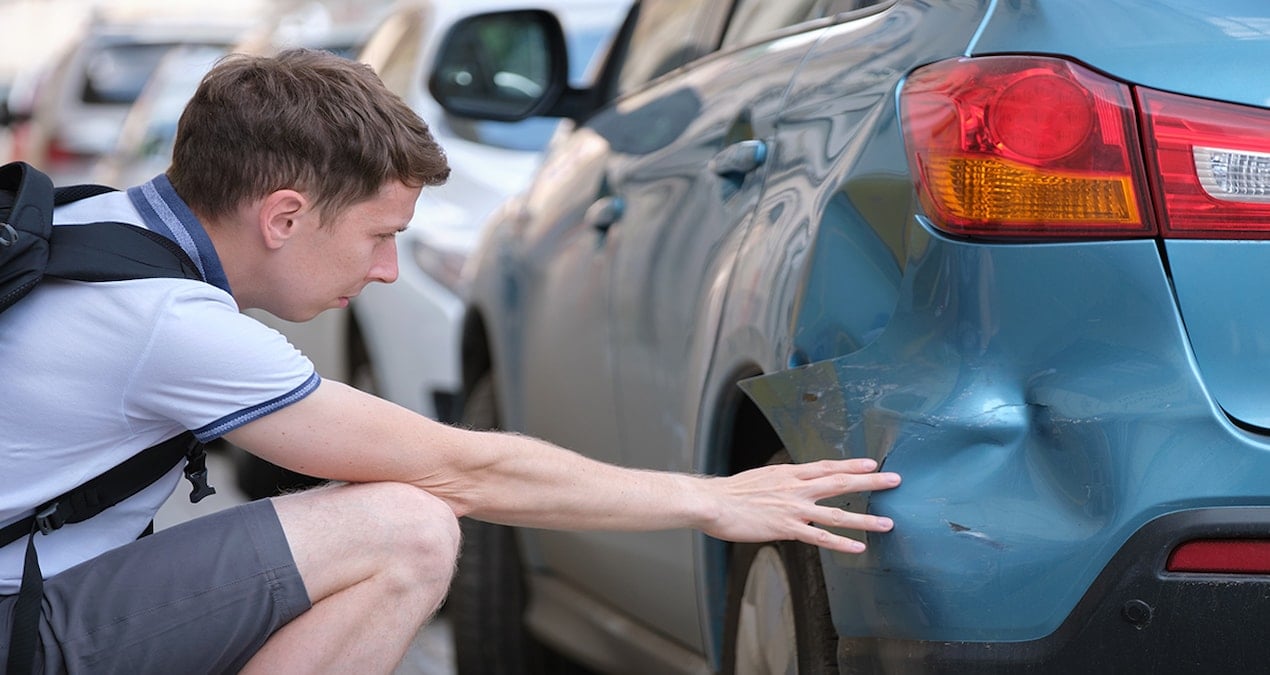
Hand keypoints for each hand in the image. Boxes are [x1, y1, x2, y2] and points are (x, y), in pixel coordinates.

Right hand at [701, 458, 899, 553]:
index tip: (871, 463)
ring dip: (865, 517)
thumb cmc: (732, 492)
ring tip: (888, 523)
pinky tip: (858, 547)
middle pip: (841, 482)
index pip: (828, 466)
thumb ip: (781, 482)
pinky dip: (841, 543)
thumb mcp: (761, 477)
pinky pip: (820, 537)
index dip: (851, 464)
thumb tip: (790, 486)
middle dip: (871, 481)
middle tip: (895, 480)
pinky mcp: (787, 528)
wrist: (713, 502)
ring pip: (837, 512)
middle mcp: (797, 488)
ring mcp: (794, 508)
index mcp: (790, 474)